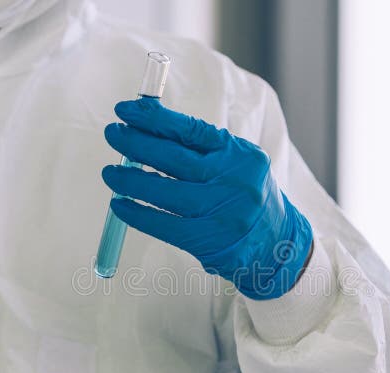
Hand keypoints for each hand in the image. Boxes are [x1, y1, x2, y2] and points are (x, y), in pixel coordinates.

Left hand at [102, 98, 312, 299]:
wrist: (278, 245)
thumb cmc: (247, 199)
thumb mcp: (236, 165)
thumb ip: (200, 148)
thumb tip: (148, 128)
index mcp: (240, 155)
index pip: (190, 130)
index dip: (154, 119)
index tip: (125, 111)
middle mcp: (233, 180)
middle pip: (173, 158)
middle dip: (135, 143)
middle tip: (112, 134)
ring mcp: (222, 212)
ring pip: (163, 191)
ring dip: (130, 180)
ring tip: (110, 173)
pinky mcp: (209, 241)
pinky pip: (163, 224)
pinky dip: (137, 214)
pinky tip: (120, 205)